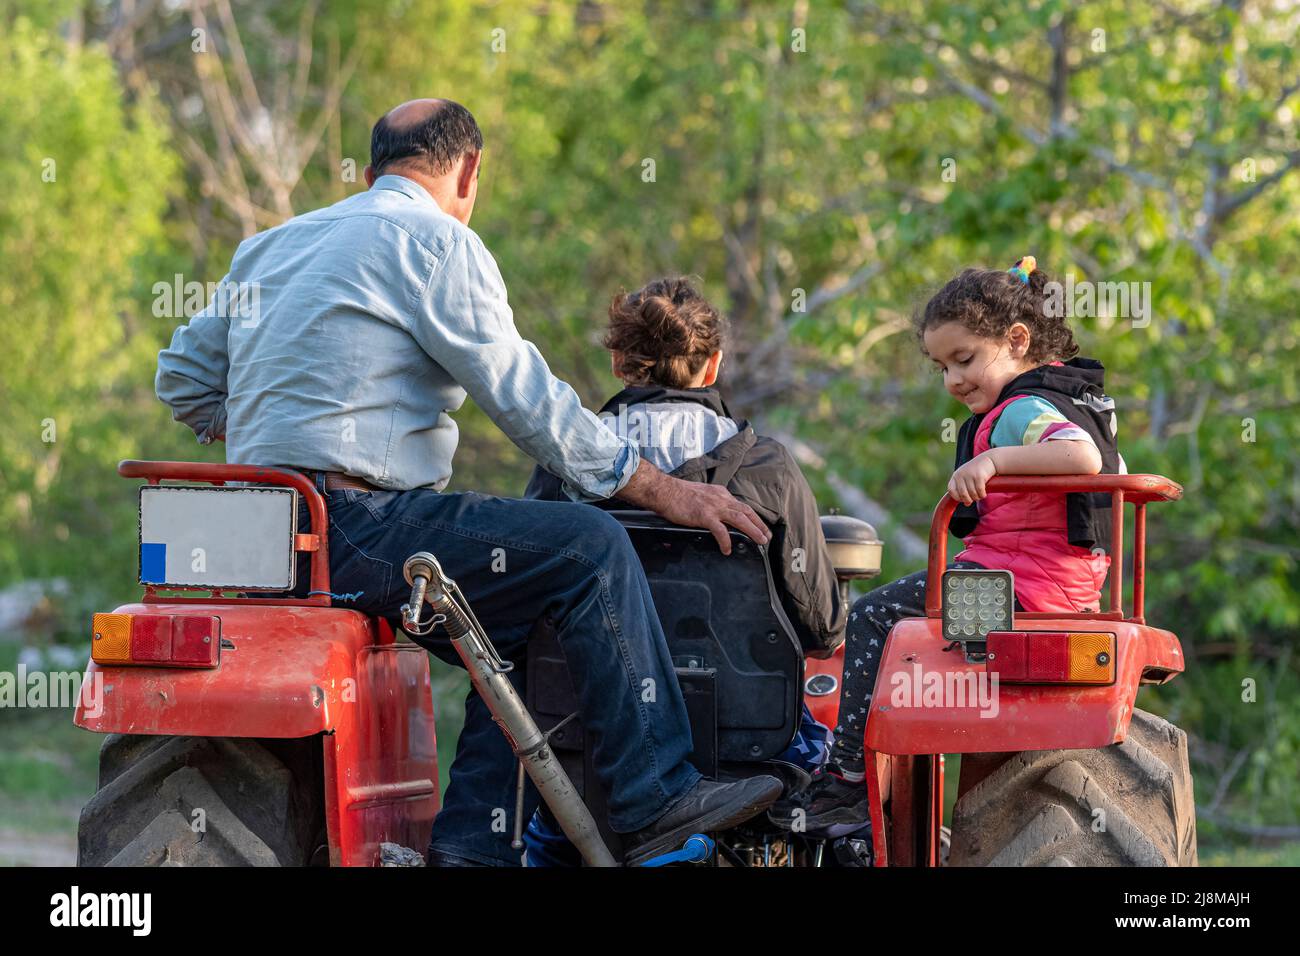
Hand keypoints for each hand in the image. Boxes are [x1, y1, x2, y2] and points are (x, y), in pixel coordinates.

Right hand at [617, 461, 769, 553]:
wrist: (664, 491)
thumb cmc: (678, 494)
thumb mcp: (701, 494)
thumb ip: (711, 502)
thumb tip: (716, 516)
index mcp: (720, 493)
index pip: (741, 505)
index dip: (753, 517)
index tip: (760, 526)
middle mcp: (720, 498)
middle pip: (746, 511)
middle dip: (759, 524)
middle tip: (767, 536)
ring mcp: (713, 506)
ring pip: (740, 519)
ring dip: (752, 530)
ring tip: (760, 541)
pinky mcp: (704, 515)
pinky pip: (720, 531)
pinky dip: (726, 541)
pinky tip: (727, 549)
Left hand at [948, 452, 997, 504]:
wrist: (989, 460)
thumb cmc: (976, 471)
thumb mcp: (966, 477)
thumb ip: (964, 489)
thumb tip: (966, 504)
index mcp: (956, 475)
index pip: (951, 490)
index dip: (956, 497)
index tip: (962, 499)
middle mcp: (961, 474)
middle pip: (963, 494)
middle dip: (968, 500)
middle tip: (973, 500)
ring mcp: (970, 475)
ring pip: (972, 493)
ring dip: (977, 498)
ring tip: (979, 496)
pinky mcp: (979, 476)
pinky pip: (980, 491)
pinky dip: (982, 495)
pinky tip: (983, 494)